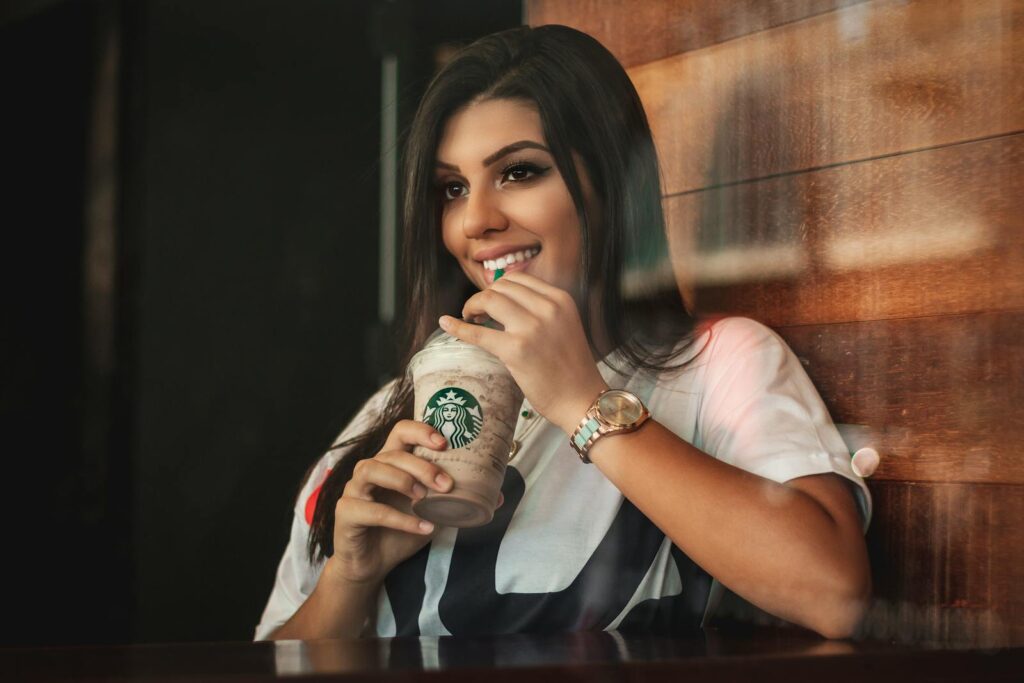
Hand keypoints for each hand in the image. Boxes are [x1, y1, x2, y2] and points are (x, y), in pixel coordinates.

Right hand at [327, 420, 451, 586]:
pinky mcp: (346, 513)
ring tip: (425, 499)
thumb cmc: (400, 531)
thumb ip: (457, 501)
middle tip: (446, 484)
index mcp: (391, 462)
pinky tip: (422, 527)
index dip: (421, 430)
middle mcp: (371, 469)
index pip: (401, 431)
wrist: (371, 565)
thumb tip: (499, 496)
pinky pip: (370, 510)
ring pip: (373, 469)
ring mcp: (354, 490)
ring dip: (403, 480)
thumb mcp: (434, 513)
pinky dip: (399, 518)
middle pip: (392, 452)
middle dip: (422, 465)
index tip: (444, 442)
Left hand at [438, 271, 608, 433]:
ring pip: (488, 300)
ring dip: (472, 307)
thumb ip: (541, 309)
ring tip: (470, 320)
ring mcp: (532, 328)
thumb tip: (503, 300)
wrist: (582, 399)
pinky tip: (446, 324)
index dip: (498, 288)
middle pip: (500, 287)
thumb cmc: (572, 368)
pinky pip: (478, 333)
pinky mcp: (516, 350)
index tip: (490, 302)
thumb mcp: (565, 325)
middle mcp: (548, 308)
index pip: (518, 278)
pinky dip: (458, 327)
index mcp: (560, 299)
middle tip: (476, 314)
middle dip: (483, 297)